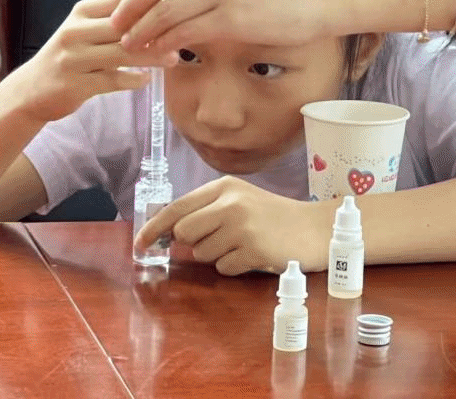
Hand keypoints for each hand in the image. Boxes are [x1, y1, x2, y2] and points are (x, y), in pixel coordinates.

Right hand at [17, 0, 170, 122]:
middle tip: (186, 34)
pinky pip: (112, 80)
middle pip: (125, 25)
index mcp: (83, 11)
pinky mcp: (74, 84)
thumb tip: (163, 4)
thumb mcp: (87, 30)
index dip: (154, 2)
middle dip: (157, 29)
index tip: (183, 6)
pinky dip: (133, 80)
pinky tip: (148, 79)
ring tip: (174, 58)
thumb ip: (117, 19)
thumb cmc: (70, 57)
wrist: (31, 91)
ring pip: (121, 52)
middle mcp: (75, 30)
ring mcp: (73, 57)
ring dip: (151, 56)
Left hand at [135, 176, 331, 274]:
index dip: (154, 227)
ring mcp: (242, 226)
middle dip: (194, 243)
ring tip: (243, 245)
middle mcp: (231, 202)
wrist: (315, 228)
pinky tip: (254, 255)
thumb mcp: (240, 201)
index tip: (140, 243)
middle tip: (219, 241)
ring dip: (218, 255)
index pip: (177, 207)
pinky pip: (224, 268)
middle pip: (185, 232)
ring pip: (203, 253)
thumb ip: (208, 211)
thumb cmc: (274, 216)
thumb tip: (170, 234)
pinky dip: (235, 266)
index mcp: (224, 187)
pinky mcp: (253, 249)